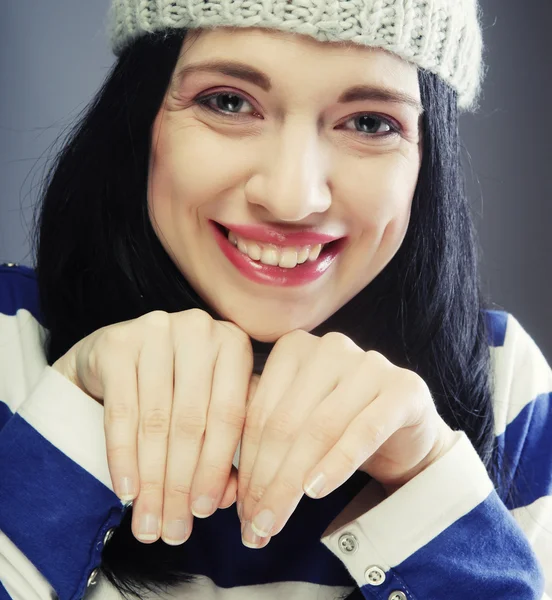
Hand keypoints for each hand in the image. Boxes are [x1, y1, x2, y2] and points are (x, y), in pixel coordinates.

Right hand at [52, 309, 252, 544]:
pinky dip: (123, 456)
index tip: (205, 514)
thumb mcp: (207, 409)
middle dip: (181, 484)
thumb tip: (227, 499)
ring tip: (148, 522)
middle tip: (173, 530)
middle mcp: (200, 330)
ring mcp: (157, 330)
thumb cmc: (175, 387)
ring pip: (156, 420)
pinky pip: (121, 411)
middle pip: (191, 421)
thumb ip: (225, 448)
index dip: (216, 468)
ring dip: (152, 480)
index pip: (228, 415)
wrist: (117, 358)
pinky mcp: (118, 341)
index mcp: (233, 344)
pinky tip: (126, 490)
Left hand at [237, 330, 455, 547]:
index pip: (260, 412)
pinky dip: (338, 464)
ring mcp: (370, 363)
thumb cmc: (340, 426)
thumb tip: (228, 489)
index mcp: (295, 348)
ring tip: (276, 522)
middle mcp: (330, 348)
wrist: (404, 428)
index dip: (246, 465)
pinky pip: (364, 430)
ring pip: (320, 428)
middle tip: (254, 525)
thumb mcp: (296, 423)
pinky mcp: (404, 388)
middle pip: (286, 422)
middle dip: (265, 481)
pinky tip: (316, 492)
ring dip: (293, 482)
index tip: (238, 509)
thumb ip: (264, 438)